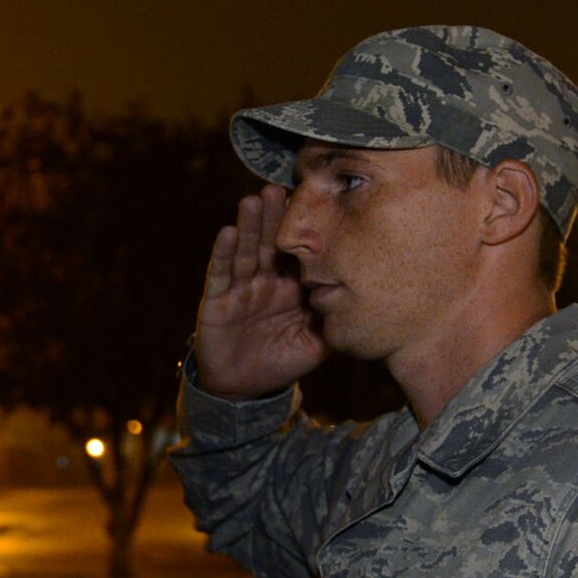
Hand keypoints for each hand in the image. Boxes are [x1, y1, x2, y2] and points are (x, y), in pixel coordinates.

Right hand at [192, 186, 326, 397]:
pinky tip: (228, 232)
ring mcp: (241, 288)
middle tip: (278, 188)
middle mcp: (266, 281)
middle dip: (273, 216)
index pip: (298, 252)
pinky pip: (221, 273)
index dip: (302, 230)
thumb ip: (334, 322)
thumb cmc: (281, 363)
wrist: (244, 389)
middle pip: (270, 242)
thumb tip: (359, 301)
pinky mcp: (218, 300)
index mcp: (291, 287)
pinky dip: (224, 253)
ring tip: (253, 200)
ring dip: (249, 225)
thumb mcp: (316, 344)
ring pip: (245, 251)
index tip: (312, 201)